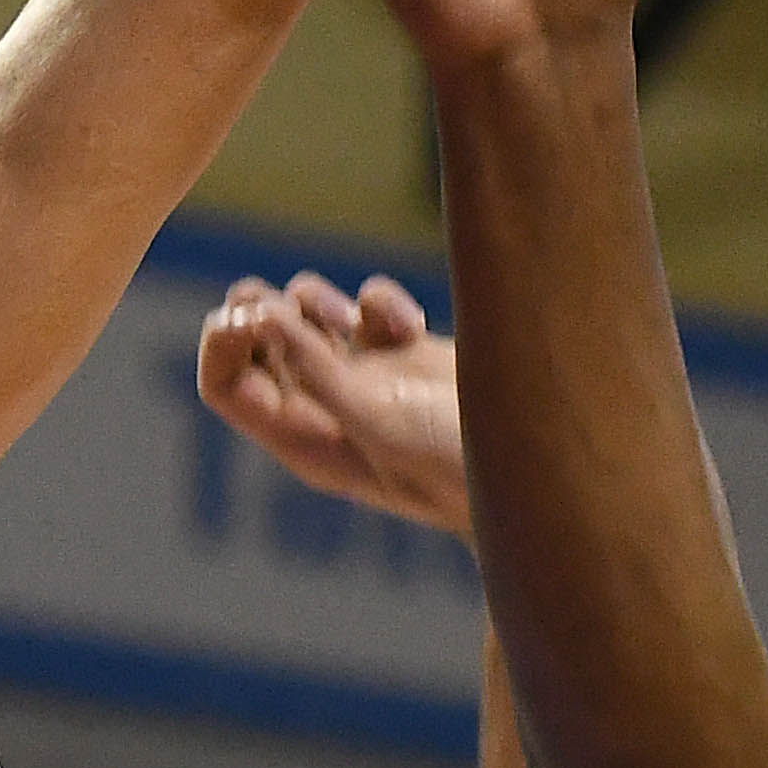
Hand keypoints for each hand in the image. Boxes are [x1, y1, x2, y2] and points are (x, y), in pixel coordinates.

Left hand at [197, 272, 469, 532]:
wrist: (545, 467)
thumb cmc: (460, 464)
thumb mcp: (382, 423)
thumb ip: (319, 371)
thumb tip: (258, 314)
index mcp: (302, 438)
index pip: (224, 382)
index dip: (223, 342)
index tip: (252, 315)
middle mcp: (324, 406)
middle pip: (255, 340)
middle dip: (266, 310)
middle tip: (297, 306)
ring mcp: (367, 377)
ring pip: (306, 311)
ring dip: (319, 300)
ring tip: (353, 319)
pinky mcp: (409, 351)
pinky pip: (367, 303)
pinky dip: (380, 300)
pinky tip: (412, 324)